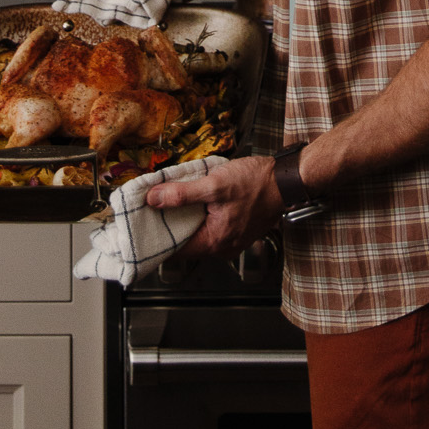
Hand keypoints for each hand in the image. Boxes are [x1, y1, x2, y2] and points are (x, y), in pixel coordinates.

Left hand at [147, 154, 281, 260]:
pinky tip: (197, 198)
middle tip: (154, 206)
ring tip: (173, 199)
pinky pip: (211, 227)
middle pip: (185, 241)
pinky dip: (201, 215)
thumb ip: (182, 193)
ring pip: (198, 232)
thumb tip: (153, 199)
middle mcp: (222, 247)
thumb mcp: (214, 184)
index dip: (156, 234)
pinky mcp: (237, 229)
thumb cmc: (257, 183)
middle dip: (170, 223)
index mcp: (215, 242)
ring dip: (186, 217)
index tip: (143, 221)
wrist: (286, 180)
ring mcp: (231, 239)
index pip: (174, 248)